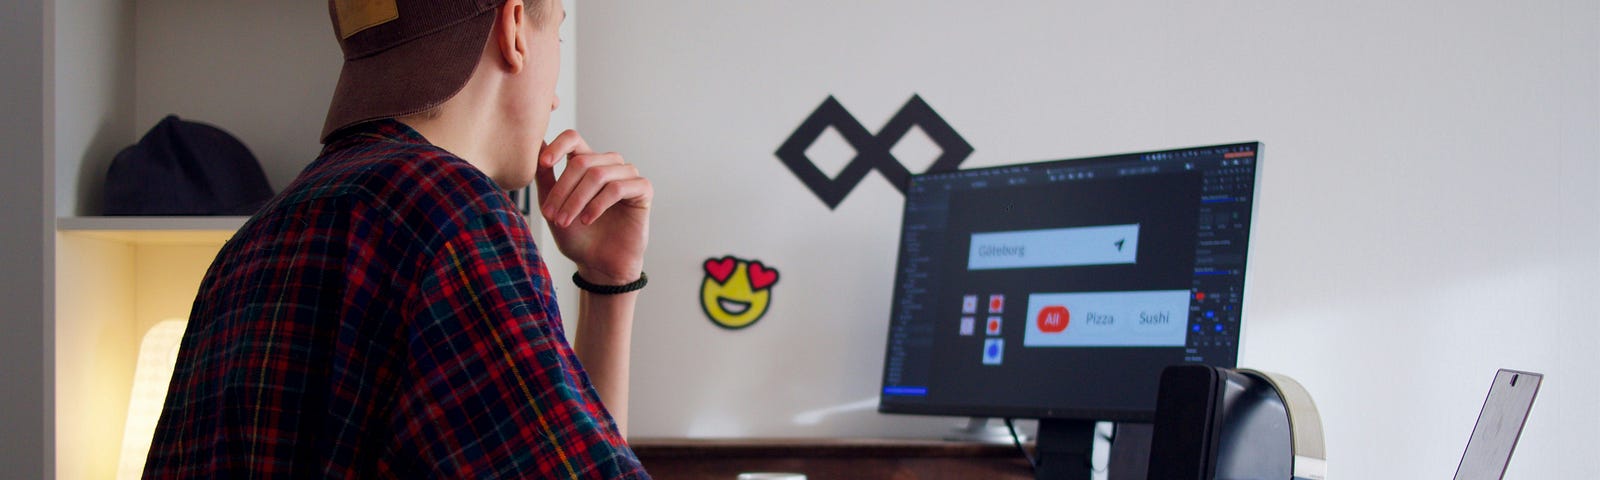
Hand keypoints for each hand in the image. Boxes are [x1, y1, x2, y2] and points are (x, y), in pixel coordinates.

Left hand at [535, 130, 651, 284]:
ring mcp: (627, 176)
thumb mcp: (552, 206)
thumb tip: (536, 144)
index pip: (574, 138)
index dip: (558, 146)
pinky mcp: (643, 191)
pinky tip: (587, 220)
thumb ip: (545, 177)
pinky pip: (618, 188)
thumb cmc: (576, 236)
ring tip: (565, 221)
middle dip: (563, 189)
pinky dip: (598, 204)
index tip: (544, 163)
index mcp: (587, 163)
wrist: (598, 265)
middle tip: (550, 214)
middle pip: (582, 160)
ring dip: (577, 199)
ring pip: (598, 174)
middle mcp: (609, 165)